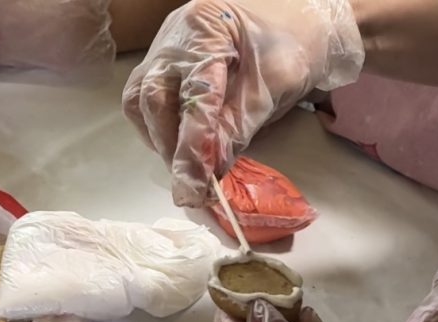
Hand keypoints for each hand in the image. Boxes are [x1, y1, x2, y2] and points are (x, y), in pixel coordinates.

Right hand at [122, 0, 364, 206]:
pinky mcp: (164, 60)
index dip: (192, 146)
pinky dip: (160, 125)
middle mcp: (175, 36)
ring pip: (140, 99)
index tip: (194, 187)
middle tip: (191, 182)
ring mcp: (165, 46)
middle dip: (171, 145)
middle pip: (153, 98)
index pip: (193, 97)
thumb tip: (209, 170)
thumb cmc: (292, 46)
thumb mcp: (273, 88)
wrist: (297, 19)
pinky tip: (180, 140)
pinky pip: (146, 96)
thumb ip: (237, 128)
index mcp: (206, 30)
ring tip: (185, 163)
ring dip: (159, 137)